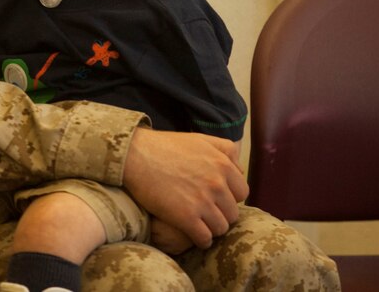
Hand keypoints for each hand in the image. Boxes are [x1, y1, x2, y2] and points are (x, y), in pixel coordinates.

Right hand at [123, 128, 247, 249]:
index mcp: (222, 164)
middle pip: (233, 213)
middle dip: (221, 213)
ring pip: (221, 228)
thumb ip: (224, 149)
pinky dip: (200, 239)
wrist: (135, 155)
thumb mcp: (199, 139)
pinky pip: (205, 239)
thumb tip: (239, 167)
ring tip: (198, 222)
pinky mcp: (186, 218)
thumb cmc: (165, 146)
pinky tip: (191, 231)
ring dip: (211, 228)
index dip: (230, 196)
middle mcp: (217, 183)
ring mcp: (202, 201)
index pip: (242, 192)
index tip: (216, 198)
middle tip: (206, 211)